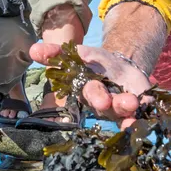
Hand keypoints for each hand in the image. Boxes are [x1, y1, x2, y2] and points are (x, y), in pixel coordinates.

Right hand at [29, 42, 151, 127]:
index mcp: (86, 89)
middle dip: (101, 100)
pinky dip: (138, 120)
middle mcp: (102, 102)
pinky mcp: (138, 109)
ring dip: (124, 107)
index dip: (89, 91)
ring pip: (120, 111)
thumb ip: (56, 53)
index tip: (90, 85)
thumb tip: (32, 49)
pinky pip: (138, 117)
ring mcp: (119, 108)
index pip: (83, 90)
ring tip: (130, 102)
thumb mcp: (77, 53)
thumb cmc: (96, 64)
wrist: (124, 69)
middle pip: (100, 103)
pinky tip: (138, 120)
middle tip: (104, 99)